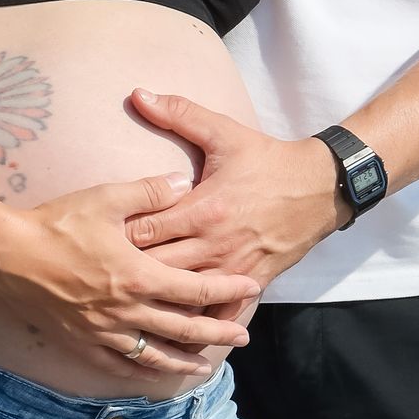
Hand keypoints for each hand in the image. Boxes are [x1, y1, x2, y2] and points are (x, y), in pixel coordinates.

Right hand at [0, 173, 261, 378]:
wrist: (6, 255)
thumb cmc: (56, 224)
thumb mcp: (105, 199)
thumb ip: (149, 193)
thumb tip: (183, 182)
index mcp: (138, 276)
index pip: (196, 289)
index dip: (227, 289)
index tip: (251, 288)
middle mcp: (127, 311)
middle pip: (184, 328)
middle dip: (217, 333)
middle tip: (243, 336)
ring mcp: (104, 331)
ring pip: (155, 354)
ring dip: (184, 360)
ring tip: (206, 365)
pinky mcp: (82, 342)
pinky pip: (118, 364)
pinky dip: (141, 371)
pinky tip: (153, 374)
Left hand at [125, 90, 350, 308]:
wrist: (321, 188)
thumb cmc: (268, 161)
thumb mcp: (225, 133)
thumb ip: (179, 114)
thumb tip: (137, 94)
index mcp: (202, 209)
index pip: (143, 230)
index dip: (115, 236)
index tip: (97, 238)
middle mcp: (214, 244)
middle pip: (155, 268)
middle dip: (128, 270)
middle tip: (103, 273)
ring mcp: (233, 269)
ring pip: (183, 296)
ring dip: (156, 299)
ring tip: (125, 304)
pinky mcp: (251, 283)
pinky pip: (220, 310)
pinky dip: (198, 319)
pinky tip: (175, 324)